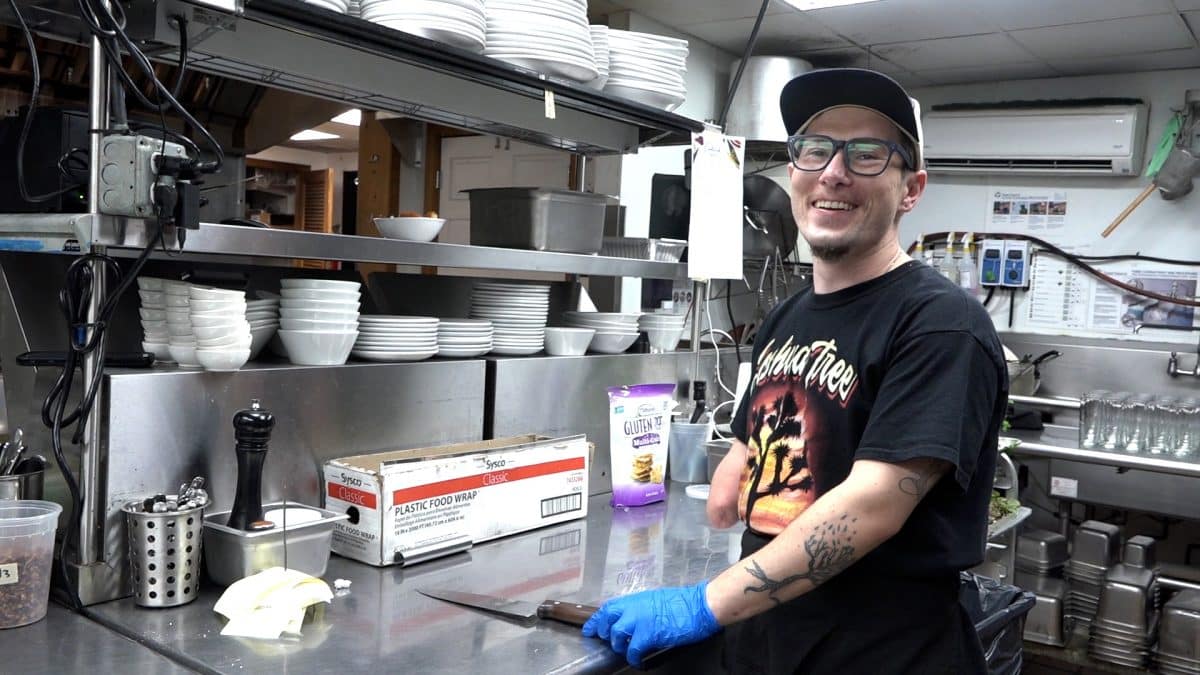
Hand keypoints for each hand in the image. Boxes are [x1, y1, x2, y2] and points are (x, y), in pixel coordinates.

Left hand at [581, 582, 720, 666]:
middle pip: (607, 619)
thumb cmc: (683, 603)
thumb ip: (641, 607)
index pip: (608, 607)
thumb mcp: (656, 599)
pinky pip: (633, 650)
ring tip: (627, 650)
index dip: (596, 619)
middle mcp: (634, 607)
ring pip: (617, 635)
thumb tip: (632, 618)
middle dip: (603, 631)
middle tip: (605, 640)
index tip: (589, 628)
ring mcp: (640, 620)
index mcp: (636, 599)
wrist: (699, 605)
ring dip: (619, 645)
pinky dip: (633, 658)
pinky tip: (639, 662)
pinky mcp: (649, 634)